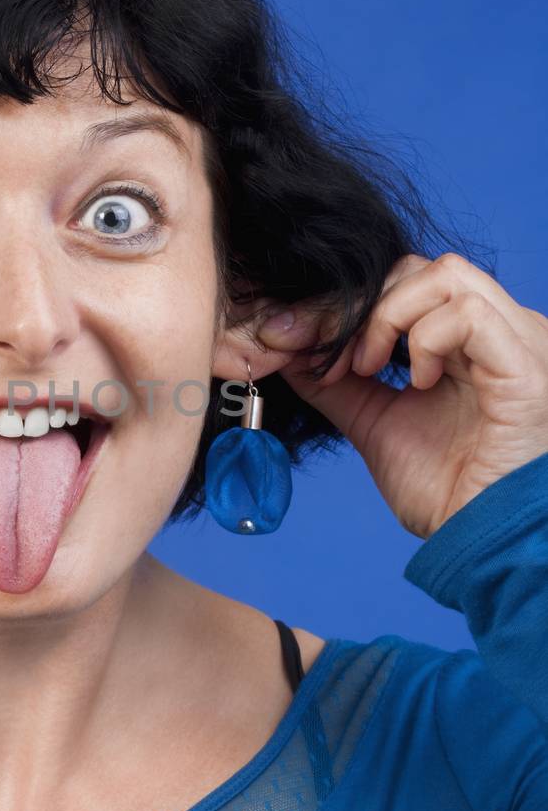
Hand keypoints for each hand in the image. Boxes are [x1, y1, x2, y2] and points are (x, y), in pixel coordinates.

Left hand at [256, 252, 547, 538]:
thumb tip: (286, 346)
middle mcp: (499, 330)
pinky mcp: (526, 366)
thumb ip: (336, 382)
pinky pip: (468, 314)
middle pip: (418, 267)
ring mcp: (517, 342)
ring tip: (369, 369)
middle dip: (356, 305)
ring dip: (387, 315)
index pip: (402, 281)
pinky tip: (416, 384)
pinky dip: (424, 339)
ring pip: (445, 274)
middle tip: (332, 360)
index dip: (343, 303)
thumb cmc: (447, 491)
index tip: (294, 339)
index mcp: (469, 340)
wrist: (484, 543)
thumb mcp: (375, 422)